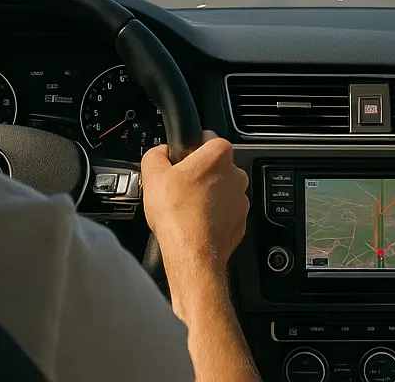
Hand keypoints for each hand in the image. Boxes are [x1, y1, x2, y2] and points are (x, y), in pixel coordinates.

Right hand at [141, 132, 249, 309]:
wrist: (192, 255)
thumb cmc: (177, 214)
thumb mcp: (153, 174)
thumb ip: (156, 153)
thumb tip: (161, 152)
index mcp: (219, 154)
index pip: (206, 139)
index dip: (189, 150)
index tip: (179, 163)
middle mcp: (236, 173)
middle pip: (214, 165)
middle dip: (198, 174)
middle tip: (179, 188)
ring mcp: (241, 198)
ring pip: (220, 188)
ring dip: (206, 195)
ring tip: (185, 208)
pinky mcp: (241, 219)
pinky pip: (225, 210)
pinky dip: (213, 214)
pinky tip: (195, 222)